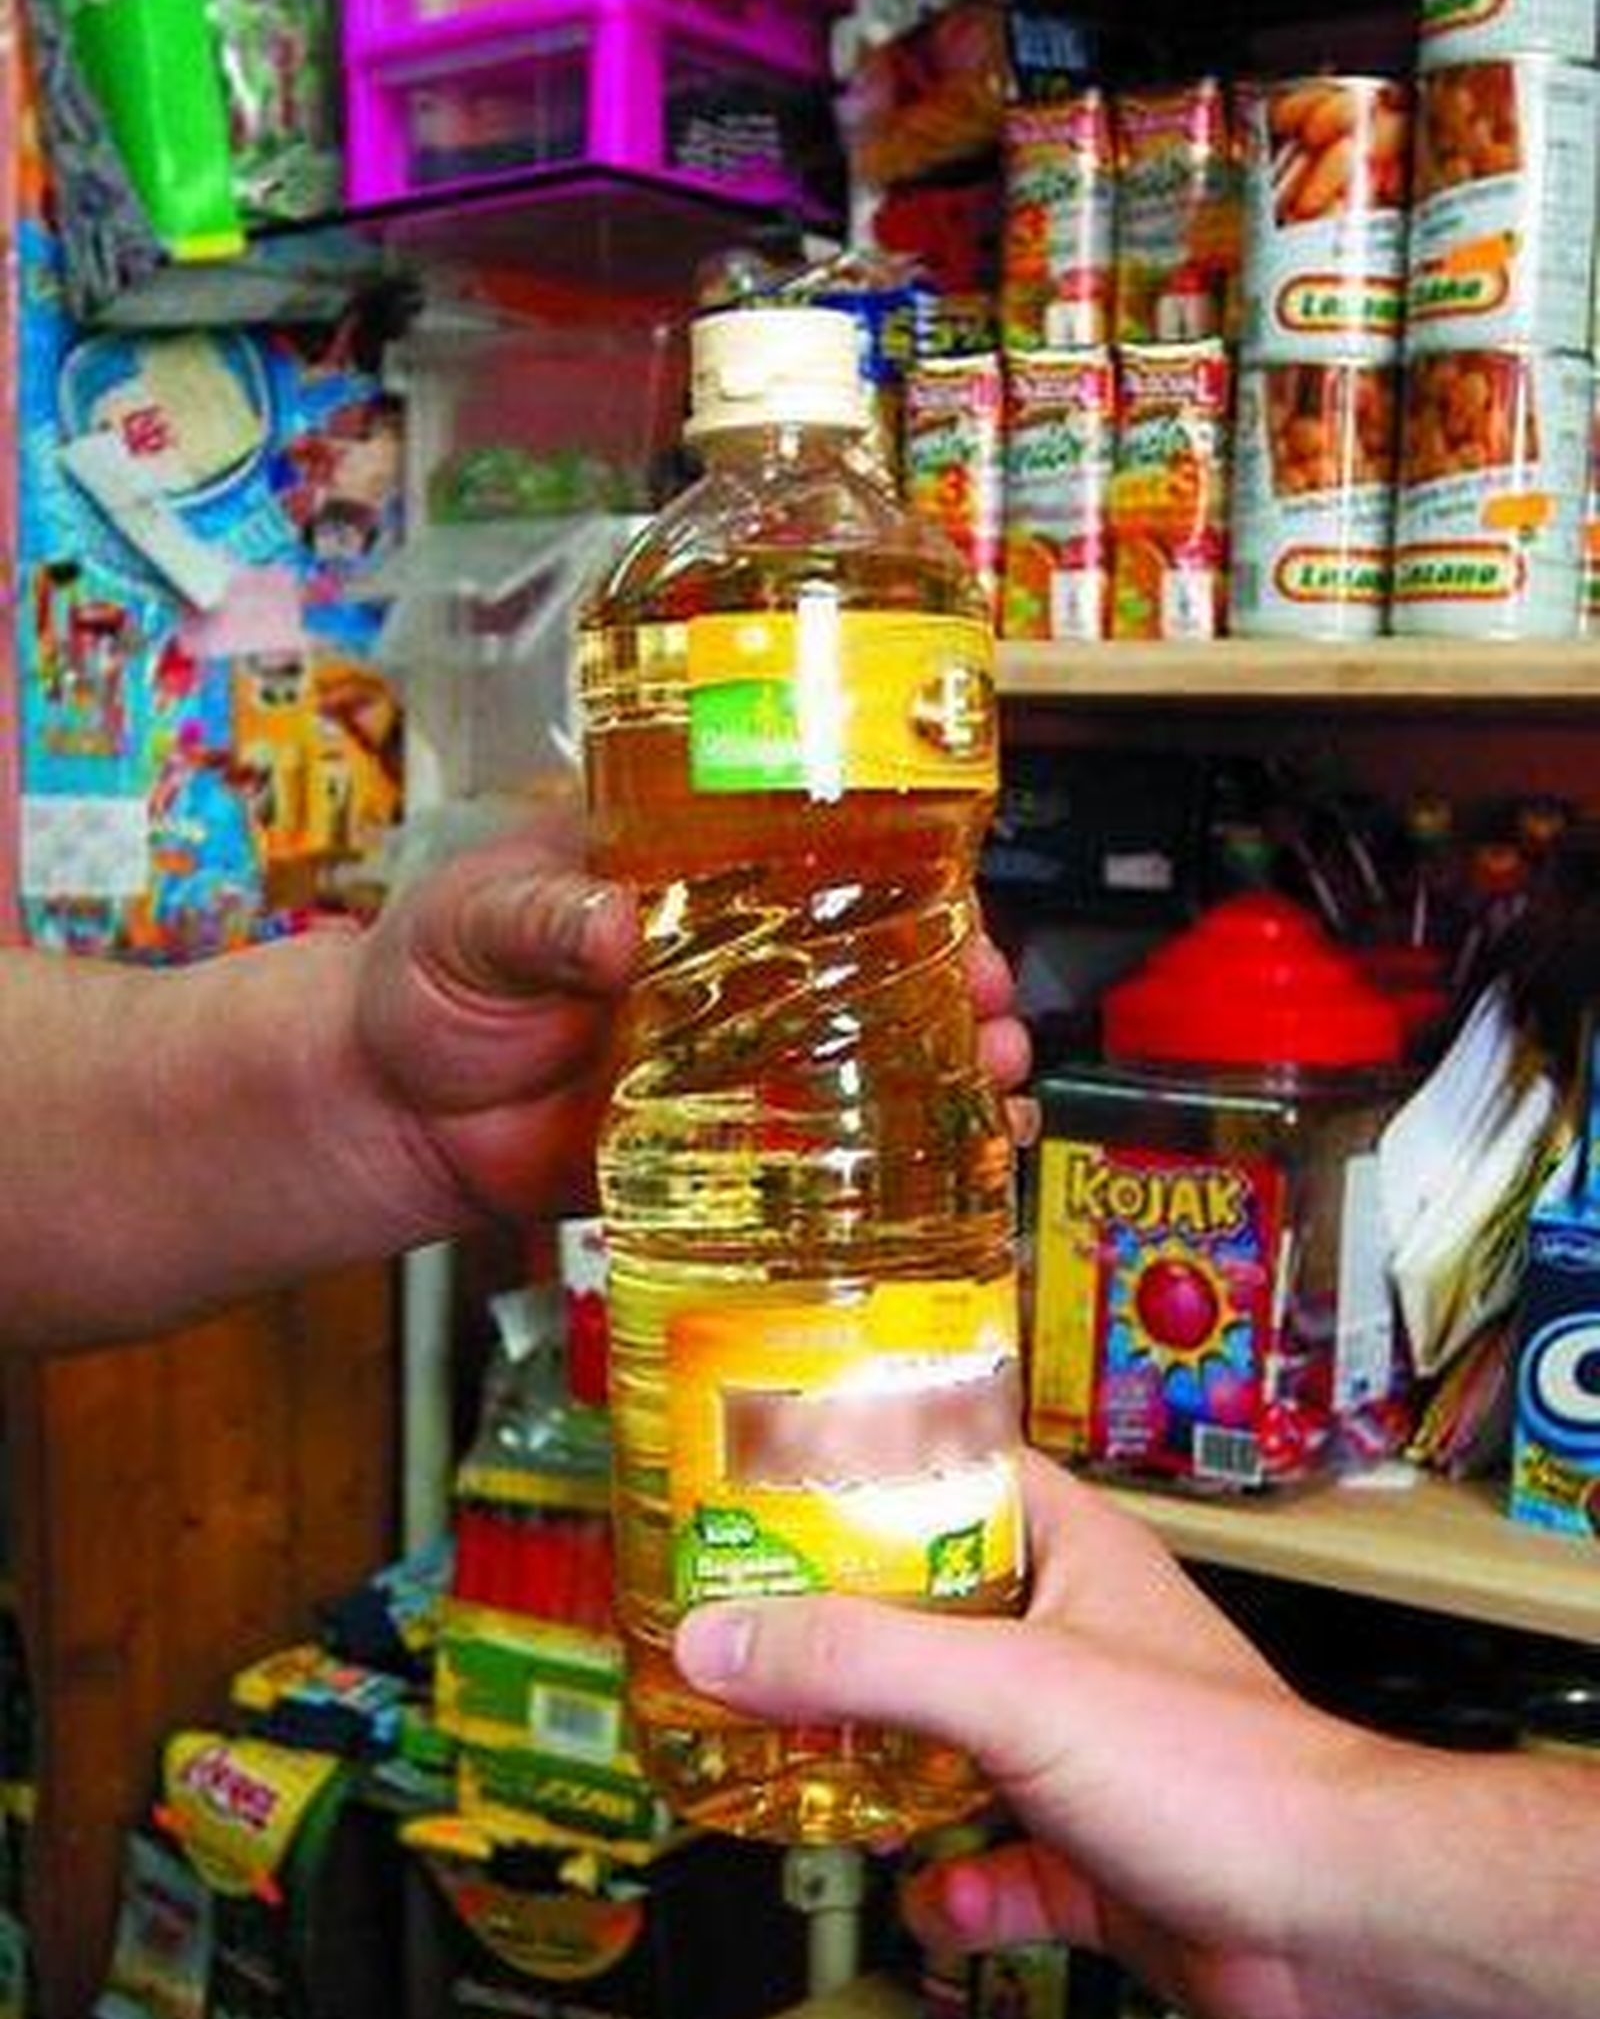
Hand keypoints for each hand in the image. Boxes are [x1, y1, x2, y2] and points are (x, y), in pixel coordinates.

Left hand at [352, 817, 1032, 1228]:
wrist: (387, 1115)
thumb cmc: (427, 982)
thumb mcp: (473, 923)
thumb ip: (538, 920)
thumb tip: (613, 928)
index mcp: (690, 876)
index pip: (822, 854)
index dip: (907, 874)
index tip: (957, 900)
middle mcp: (736, 962)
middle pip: (879, 958)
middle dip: (960, 978)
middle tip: (997, 1004)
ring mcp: (738, 1057)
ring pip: (871, 1055)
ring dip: (949, 1066)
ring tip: (997, 1080)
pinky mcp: (721, 1146)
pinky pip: (822, 1152)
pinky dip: (892, 1159)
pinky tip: (955, 1164)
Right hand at [674, 1451, 1391, 2018]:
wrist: (1336, 1918)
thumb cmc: (1222, 1770)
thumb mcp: (1011, 1686)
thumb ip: (860, 1658)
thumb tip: (722, 1639)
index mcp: (1071, 1558)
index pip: (952, 1475)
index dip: (860, 1476)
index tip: (761, 1494)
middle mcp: (1074, 1643)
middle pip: (928, 1621)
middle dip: (839, 1647)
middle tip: (743, 1651)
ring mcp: (1083, 1754)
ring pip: (950, 1749)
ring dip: (883, 1775)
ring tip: (804, 1777)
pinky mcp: (1092, 1856)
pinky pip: (993, 1867)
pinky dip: (957, 1890)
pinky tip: (939, 1901)